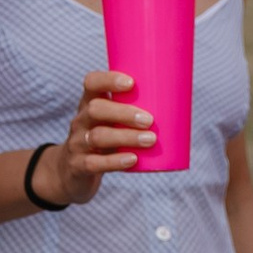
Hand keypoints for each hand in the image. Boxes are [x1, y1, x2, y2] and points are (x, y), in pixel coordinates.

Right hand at [42, 68, 156, 208]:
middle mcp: (81, 121)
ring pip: (98, 136)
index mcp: (90, 104)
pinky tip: (133, 159)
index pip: (91, 83)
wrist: (71, 173)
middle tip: (150, 120)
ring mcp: (77, 144)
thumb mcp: (111, 123)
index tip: (131, 83)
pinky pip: (94, 163)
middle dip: (124, 113)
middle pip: (96, 109)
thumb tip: (181, 103)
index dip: (108, 79)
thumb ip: (134, 112)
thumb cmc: (104, 141)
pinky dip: (115, 161)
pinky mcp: (78, 166)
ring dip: (126, 137)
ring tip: (150, 140)